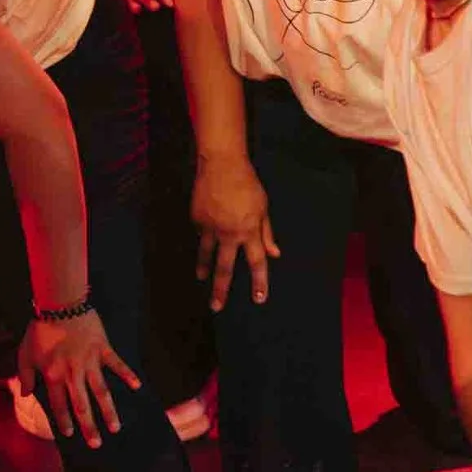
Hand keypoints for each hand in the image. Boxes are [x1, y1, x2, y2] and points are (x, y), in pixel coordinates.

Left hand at [17, 309, 140, 441]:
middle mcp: (73, 373)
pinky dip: (127, 375)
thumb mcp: (25, 353)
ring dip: (109, 411)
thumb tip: (26, 394)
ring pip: (101, 391)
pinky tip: (137, 387)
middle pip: (82, 405)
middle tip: (96, 444)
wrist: (58, 304)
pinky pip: (117, 364)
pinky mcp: (103, 349)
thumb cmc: (39, 330)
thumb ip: (25, 376)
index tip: (71, 435)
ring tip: (116, 427)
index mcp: (53, 375)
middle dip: (89, 426)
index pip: (59, 405)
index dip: (64, 421)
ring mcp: (90, 362)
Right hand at [191, 148, 277, 310]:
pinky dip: (204, 236)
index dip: (259, 282)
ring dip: (204, 269)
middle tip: (216, 307)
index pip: (257, 262)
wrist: (221, 165)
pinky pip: (201, 233)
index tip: (259, 299)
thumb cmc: (247, 184)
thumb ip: (266, 233)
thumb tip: (274, 254)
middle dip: (221, 289)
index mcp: (249, 231)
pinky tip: (205, 233)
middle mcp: (229, 233)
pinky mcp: (197, 219)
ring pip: (206, 255)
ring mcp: (210, 227)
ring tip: (201, 280)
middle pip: (225, 268)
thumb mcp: (262, 208)